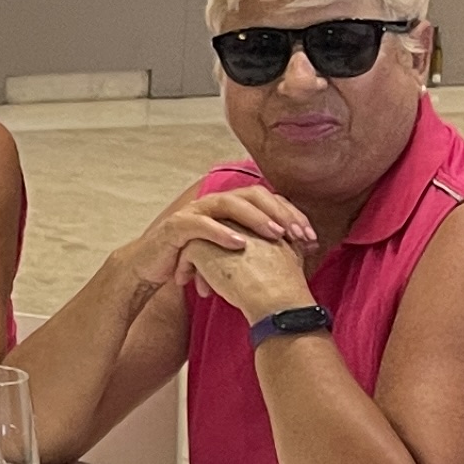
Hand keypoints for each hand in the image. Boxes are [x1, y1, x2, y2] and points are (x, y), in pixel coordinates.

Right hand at [124, 184, 316, 320]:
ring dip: (255, 218)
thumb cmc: (194, 260)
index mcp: (231, 207)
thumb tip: (296, 255)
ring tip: (275, 234)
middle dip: (280, 213)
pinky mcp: (176, 226)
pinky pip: (201, 225)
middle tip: (300, 233)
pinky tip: (239, 244)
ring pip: (229, 204)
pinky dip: (221, 233)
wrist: (151, 268)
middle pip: (253, 195)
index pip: (268, 201)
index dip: (292, 215)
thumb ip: (256, 248)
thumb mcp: (230, 254)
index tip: (312, 238)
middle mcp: (214, 203)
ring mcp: (195, 211)